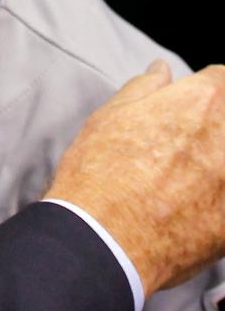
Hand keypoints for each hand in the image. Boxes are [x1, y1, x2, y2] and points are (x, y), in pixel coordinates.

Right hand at [45, 61, 224, 294]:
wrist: (104, 239)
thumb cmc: (99, 172)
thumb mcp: (109, 117)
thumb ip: (143, 88)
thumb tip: (162, 70)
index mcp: (199, 102)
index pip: (224, 79)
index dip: (207, 89)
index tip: (193, 104)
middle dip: (215, 126)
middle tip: (187, 143)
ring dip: (217, 161)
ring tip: (187, 177)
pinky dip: (217, 197)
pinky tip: (195, 206)